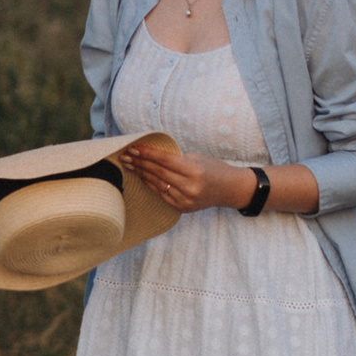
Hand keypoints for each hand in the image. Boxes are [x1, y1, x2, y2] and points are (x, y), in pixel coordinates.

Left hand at [119, 142, 269, 214]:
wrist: (229, 189)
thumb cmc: (213, 168)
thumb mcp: (196, 158)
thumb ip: (175, 158)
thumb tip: (150, 154)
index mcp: (194, 171)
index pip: (164, 160)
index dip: (147, 153)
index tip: (134, 147)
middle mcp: (189, 187)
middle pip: (158, 173)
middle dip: (140, 163)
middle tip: (126, 155)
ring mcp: (185, 200)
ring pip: (157, 184)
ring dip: (142, 174)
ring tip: (130, 165)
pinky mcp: (183, 208)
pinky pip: (162, 195)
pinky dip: (151, 185)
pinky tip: (143, 177)